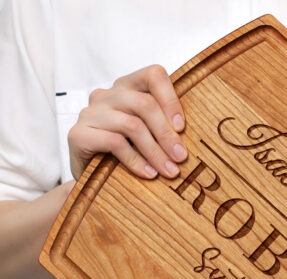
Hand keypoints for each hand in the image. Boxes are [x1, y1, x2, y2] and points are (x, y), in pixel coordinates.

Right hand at [68, 65, 186, 179]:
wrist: (90, 179)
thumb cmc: (124, 156)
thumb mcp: (148, 137)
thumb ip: (164, 128)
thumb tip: (192, 142)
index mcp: (127, 88)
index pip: (153, 74)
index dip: (171, 99)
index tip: (182, 128)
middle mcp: (106, 95)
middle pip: (145, 104)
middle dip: (167, 134)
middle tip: (181, 158)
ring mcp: (90, 113)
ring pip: (132, 125)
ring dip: (155, 151)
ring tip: (169, 171)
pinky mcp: (78, 134)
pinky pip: (114, 142)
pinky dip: (136, 160)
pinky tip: (148, 173)